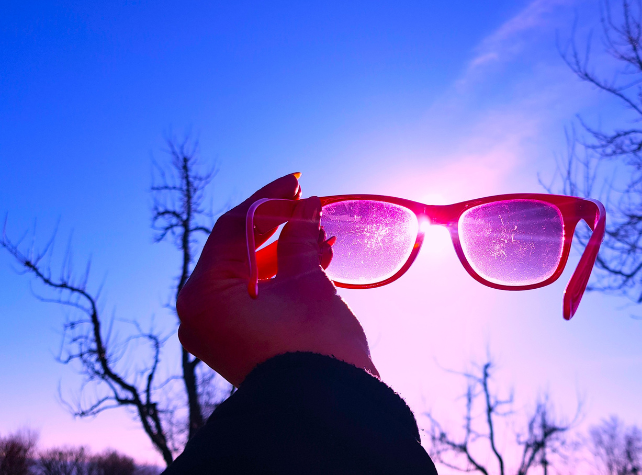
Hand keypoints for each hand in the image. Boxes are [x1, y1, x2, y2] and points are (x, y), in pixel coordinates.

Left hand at [176, 173, 377, 385]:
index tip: (297, 183)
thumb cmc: (312, 347)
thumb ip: (300, 238)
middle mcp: (201, 311)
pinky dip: (282, 276)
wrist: (326, 409)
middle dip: (278, 225)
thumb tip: (306, 207)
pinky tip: (315, 259)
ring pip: (249, 271)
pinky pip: (254, 294)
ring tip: (321, 234)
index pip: (233, 229)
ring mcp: (217, 328)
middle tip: (309, 204)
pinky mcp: (236, 339)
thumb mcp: (307, 284)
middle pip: (238, 249)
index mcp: (204, 294)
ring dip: (285, 250)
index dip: (268, 200)